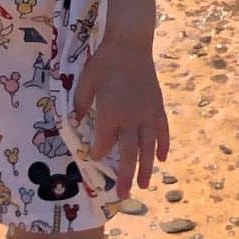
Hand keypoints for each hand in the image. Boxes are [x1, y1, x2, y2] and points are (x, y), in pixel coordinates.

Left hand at [72, 34, 169, 199]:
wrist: (130, 42)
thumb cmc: (105, 60)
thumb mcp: (86, 80)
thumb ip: (80, 103)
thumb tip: (74, 122)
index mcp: (110, 113)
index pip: (103, 142)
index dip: (98, 152)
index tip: (93, 157)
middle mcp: (130, 118)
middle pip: (129, 154)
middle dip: (125, 176)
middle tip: (124, 195)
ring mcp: (146, 113)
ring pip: (148, 147)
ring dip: (146, 167)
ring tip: (144, 185)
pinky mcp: (157, 105)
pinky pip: (162, 130)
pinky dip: (163, 145)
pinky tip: (163, 158)